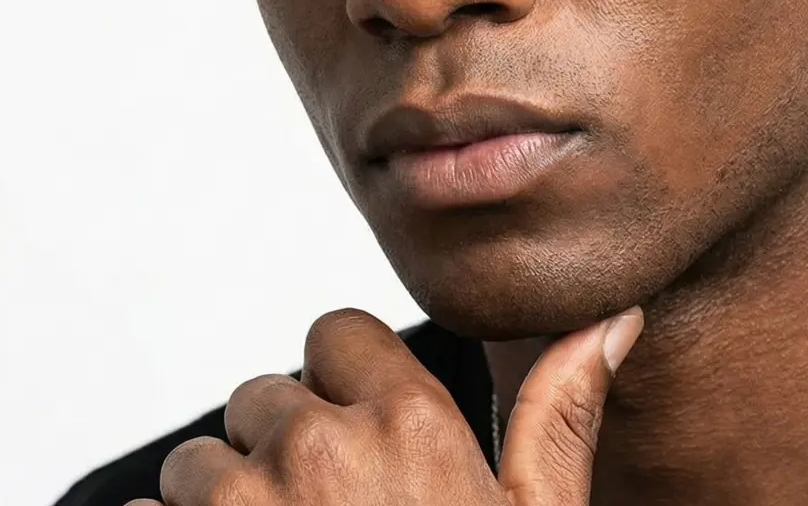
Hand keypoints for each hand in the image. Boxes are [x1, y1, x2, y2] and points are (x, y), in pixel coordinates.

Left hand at [126, 304, 643, 505]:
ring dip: (222, 505)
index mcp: (406, 425)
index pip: (335, 333)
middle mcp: (313, 450)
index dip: (344, 381)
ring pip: (198, 462)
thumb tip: (610, 320)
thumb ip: (561, 414)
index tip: (358, 433)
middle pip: (263, 396)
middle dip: (282, 447)